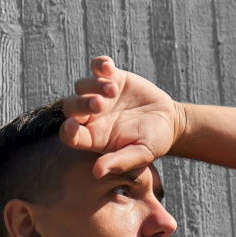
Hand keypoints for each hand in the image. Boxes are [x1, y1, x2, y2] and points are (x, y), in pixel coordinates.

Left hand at [59, 55, 186, 178]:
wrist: (168, 122)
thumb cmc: (153, 143)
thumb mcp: (140, 155)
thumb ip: (119, 162)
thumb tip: (97, 173)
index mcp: (93, 138)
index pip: (70, 135)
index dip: (67, 131)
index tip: (71, 126)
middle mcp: (91, 116)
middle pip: (71, 108)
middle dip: (81, 104)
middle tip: (100, 104)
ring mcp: (100, 95)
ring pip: (81, 86)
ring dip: (93, 85)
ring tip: (113, 90)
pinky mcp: (113, 78)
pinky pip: (98, 67)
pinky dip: (100, 64)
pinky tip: (108, 67)